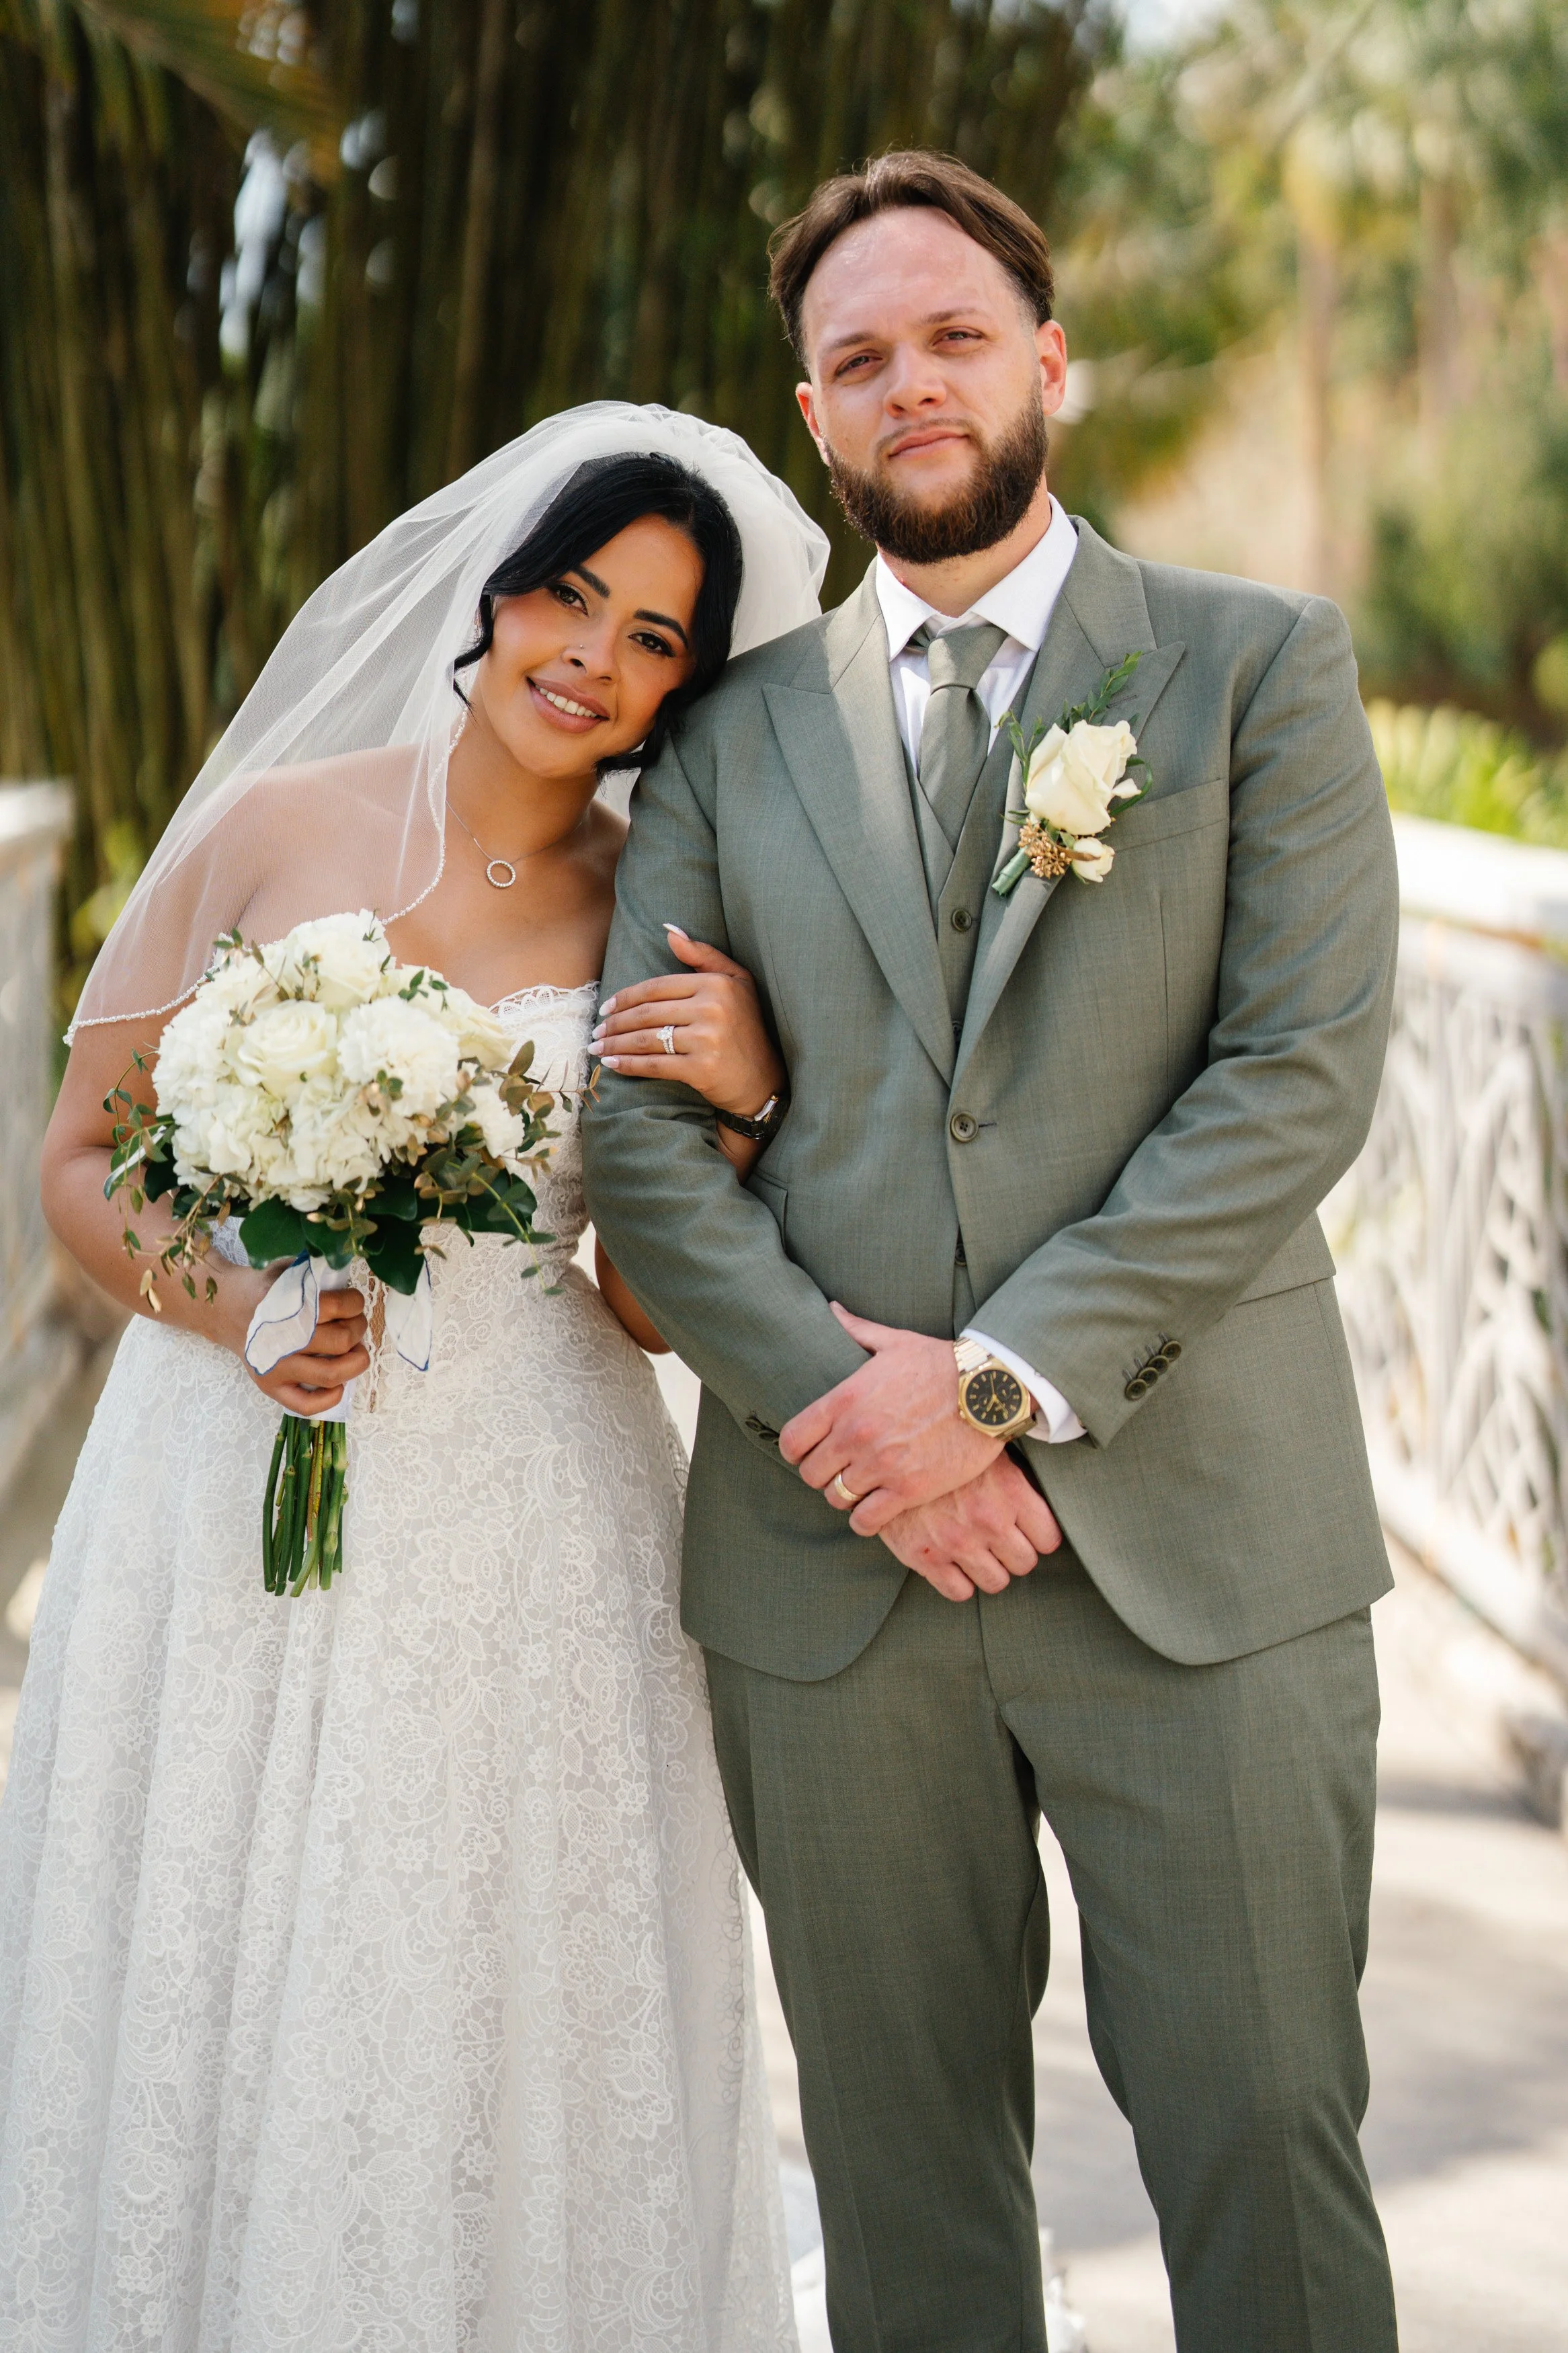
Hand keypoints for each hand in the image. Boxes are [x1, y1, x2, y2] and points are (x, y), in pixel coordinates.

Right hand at [221, 1273, 370, 1415]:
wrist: (226, 1311)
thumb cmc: (265, 1291)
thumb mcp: (287, 1272)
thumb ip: (314, 1275)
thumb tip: (348, 1280)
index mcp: (285, 1306)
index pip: (338, 1306)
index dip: (355, 1302)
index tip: (354, 1301)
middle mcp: (281, 1340)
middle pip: (341, 1339)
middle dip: (358, 1328)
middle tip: (355, 1323)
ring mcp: (275, 1368)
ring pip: (332, 1373)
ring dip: (356, 1361)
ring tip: (354, 1350)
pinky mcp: (271, 1388)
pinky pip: (307, 1404)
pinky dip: (331, 1398)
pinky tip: (339, 1383)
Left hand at [591, 927, 784, 1116]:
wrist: (762, 1079)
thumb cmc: (746, 1027)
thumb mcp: (736, 982)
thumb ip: (703, 955)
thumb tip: (669, 930)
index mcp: (716, 984)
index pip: (657, 988)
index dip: (626, 997)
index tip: (607, 1007)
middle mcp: (712, 1009)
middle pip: (647, 1013)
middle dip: (615, 1023)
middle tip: (597, 1030)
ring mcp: (707, 1040)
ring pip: (646, 1039)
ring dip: (615, 1044)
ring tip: (597, 1047)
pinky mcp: (701, 1069)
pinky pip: (654, 1065)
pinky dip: (628, 1066)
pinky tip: (611, 1065)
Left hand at [780, 1304, 1009, 1533]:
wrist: (990, 1389)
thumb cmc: (941, 1363)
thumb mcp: (894, 1341)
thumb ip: (856, 1329)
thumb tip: (831, 1309)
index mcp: (845, 1400)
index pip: (792, 1440)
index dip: (797, 1450)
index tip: (810, 1452)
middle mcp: (856, 1435)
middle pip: (811, 1474)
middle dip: (821, 1475)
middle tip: (838, 1471)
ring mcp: (881, 1464)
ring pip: (836, 1498)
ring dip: (845, 1497)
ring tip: (859, 1489)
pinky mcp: (909, 1489)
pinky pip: (866, 1520)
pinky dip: (865, 1520)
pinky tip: (875, 1509)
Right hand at [878, 1455, 1062, 1601]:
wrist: (886, 1447)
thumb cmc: (942, 1446)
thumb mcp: (986, 1453)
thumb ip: (1014, 1483)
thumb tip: (1036, 1503)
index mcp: (1011, 1492)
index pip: (1048, 1539)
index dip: (1039, 1537)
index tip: (1027, 1532)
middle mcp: (989, 1520)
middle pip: (1024, 1562)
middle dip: (1014, 1554)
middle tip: (1000, 1542)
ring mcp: (958, 1541)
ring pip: (996, 1582)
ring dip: (989, 1570)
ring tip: (977, 1553)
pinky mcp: (925, 1557)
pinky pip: (959, 1592)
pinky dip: (959, 1582)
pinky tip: (953, 1563)